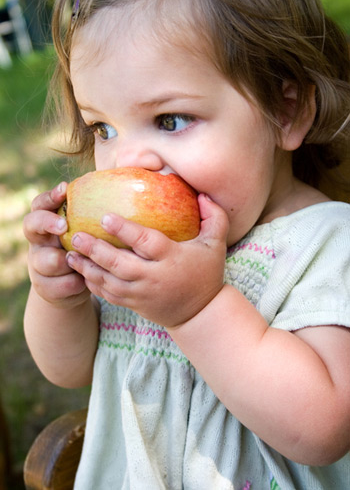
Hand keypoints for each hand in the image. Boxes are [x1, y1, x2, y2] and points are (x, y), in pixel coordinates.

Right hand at [23, 183, 89, 308]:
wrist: (73, 286)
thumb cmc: (88, 249)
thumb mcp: (89, 232)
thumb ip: (96, 217)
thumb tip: (128, 193)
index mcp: (48, 222)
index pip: (41, 203)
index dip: (50, 196)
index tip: (65, 189)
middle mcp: (39, 240)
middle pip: (32, 225)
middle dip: (47, 223)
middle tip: (64, 226)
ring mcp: (38, 263)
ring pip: (45, 260)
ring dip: (63, 260)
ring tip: (78, 260)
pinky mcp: (44, 286)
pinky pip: (58, 284)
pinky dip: (73, 283)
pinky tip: (84, 281)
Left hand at [65, 194, 228, 326]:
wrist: (200, 314)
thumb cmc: (207, 273)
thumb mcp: (216, 245)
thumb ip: (214, 217)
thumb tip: (202, 194)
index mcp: (172, 259)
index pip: (146, 243)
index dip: (125, 231)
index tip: (105, 217)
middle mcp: (154, 277)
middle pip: (120, 264)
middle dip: (95, 250)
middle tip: (76, 235)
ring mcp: (142, 294)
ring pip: (109, 281)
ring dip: (88, 268)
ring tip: (69, 253)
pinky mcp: (134, 304)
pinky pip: (109, 295)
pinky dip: (93, 284)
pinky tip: (81, 271)